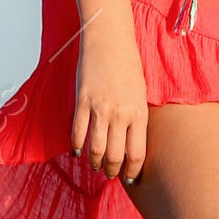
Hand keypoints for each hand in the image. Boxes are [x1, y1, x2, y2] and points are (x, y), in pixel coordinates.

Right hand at [71, 38, 148, 181]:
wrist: (110, 40)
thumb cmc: (129, 66)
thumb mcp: (141, 94)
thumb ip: (136, 119)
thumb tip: (131, 144)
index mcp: (139, 113)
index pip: (137, 154)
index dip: (132, 171)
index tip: (129, 178)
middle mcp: (120, 114)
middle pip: (115, 157)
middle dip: (113, 171)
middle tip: (111, 175)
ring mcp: (100, 108)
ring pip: (96, 149)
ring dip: (95, 163)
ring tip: (96, 165)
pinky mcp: (82, 102)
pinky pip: (77, 133)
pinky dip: (77, 146)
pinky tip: (77, 152)